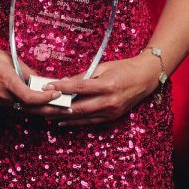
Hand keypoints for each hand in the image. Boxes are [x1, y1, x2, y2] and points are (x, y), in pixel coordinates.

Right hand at [0, 42, 63, 110]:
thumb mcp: (9, 58)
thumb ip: (26, 71)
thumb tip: (41, 80)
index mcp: (7, 82)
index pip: (30, 98)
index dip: (46, 98)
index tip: (58, 93)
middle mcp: (3, 96)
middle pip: (31, 108)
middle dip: (50, 109)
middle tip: (66, 107)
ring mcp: (0, 100)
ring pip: (25, 108)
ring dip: (42, 108)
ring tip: (58, 105)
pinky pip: (18, 105)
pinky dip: (31, 104)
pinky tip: (41, 102)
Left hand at [32, 55, 161, 126]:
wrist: (146, 78)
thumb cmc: (124, 68)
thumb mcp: (103, 67)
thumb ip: (84, 76)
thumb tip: (65, 81)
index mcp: (107, 85)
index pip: (79, 88)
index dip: (62, 87)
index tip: (48, 86)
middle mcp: (109, 101)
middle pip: (78, 106)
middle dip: (59, 105)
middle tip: (43, 102)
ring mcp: (111, 112)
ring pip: (82, 116)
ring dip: (64, 115)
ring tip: (47, 113)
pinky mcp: (111, 117)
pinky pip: (90, 121)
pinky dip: (75, 121)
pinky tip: (63, 119)